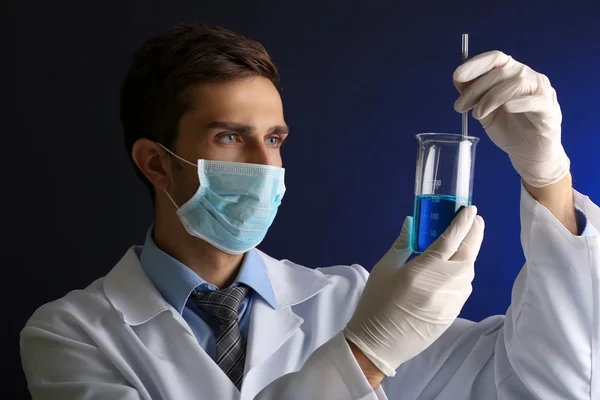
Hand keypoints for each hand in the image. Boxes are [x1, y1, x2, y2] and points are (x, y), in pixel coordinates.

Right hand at [344, 206, 483, 376]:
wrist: (378, 345)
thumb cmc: (375, 304)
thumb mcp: (385, 268)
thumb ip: (403, 243)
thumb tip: (413, 222)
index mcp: (424, 269)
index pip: (451, 239)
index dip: (463, 222)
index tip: (471, 209)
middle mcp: (444, 284)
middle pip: (468, 253)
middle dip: (474, 234)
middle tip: (474, 221)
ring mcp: (452, 301)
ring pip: (469, 271)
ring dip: (468, 254)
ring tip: (462, 244)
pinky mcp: (453, 314)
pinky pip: (464, 287)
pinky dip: (463, 273)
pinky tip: (454, 268)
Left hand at [453, 51, 569, 187]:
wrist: (528, 152)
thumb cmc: (508, 127)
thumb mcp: (484, 110)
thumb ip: (474, 95)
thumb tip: (459, 80)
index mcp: (511, 73)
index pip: (495, 58)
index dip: (476, 64)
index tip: (457, 77)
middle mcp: (528, 77)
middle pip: (501, 72)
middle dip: (476, 89)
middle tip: (460, 107)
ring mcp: (542, 92)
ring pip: (517, 83)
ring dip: (492, 98)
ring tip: (478, 115)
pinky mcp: (549, 110)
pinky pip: (536, 101)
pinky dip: (519, 102)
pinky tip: (507, 108)